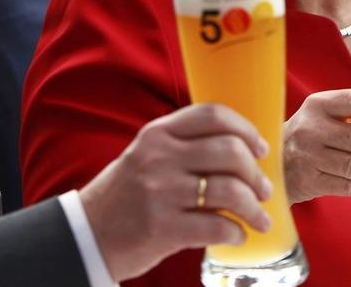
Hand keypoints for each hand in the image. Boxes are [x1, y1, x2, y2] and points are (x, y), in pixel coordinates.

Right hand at [79, 103, 272, 281]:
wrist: (87, 234)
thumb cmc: (127, 196)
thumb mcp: (147, 156)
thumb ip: (184, 146)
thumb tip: (242, 150)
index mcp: (157, 134)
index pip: (213, 115)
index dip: (246, 130)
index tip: (260, 148)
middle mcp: (159, 157)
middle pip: (230, 151)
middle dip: (256, 173)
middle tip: (263, 189)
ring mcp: (160, 192)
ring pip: (230, 190)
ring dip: (254, 207)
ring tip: (259, 217)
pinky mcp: (163, 228)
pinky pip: (218, 226)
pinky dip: (236, 232)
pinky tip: (238, 235)